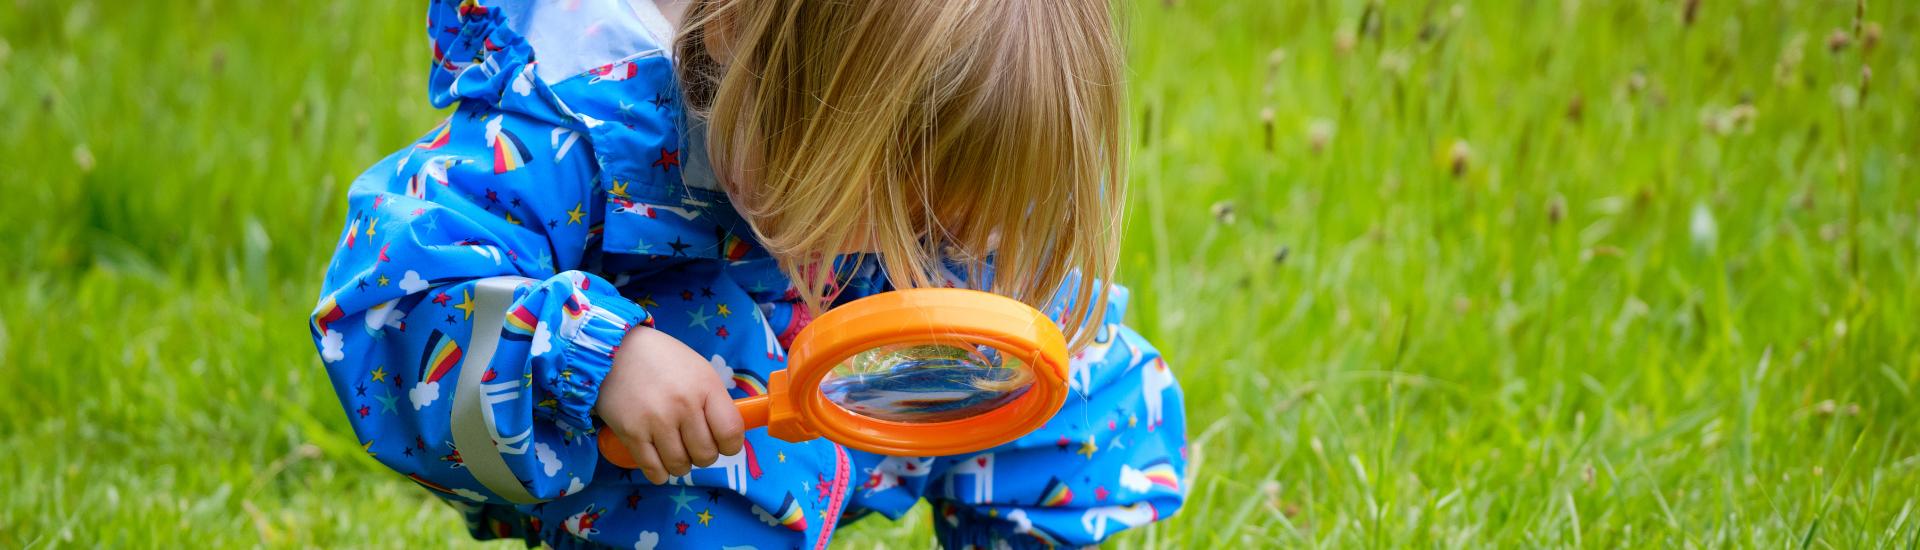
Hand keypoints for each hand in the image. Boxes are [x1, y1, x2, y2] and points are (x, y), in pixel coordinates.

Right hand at [596, 325, 745, 483]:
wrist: (616, 350)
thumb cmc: (663, 360)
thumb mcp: (699, 370)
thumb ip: (713, 401)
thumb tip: (727, 436)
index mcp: (706, 386)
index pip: (731, 433)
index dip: (731, 445)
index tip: (722, 443)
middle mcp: (684, 405)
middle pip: (706, 455)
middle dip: (703, 455)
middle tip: (693, 444)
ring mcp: (657, 421)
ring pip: (681, 466)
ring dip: (681, 464)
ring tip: (675, 450)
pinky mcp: (631, 433)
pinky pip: (654, 470)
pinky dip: (660, 473)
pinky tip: (659, 462)